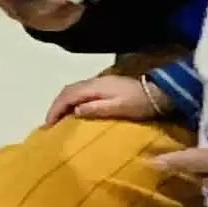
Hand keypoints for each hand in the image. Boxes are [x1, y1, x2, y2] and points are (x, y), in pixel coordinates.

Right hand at [45, 73, 166, 125]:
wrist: (159, 92)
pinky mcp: (106, 86)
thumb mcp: (119, 108)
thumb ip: (97, 108)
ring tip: (59, 118)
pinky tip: (74, 110)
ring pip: (74, 90)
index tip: (48, 125)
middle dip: (56, 106)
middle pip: (68, 91)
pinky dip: (72, 100)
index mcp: (95, 87)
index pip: (68, 96)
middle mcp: (95, 81)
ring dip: (63, 102)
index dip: (55, 109)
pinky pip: (81, 91)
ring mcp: (101, 82)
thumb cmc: (140, 103)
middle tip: (50, 123)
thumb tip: (75, 111)